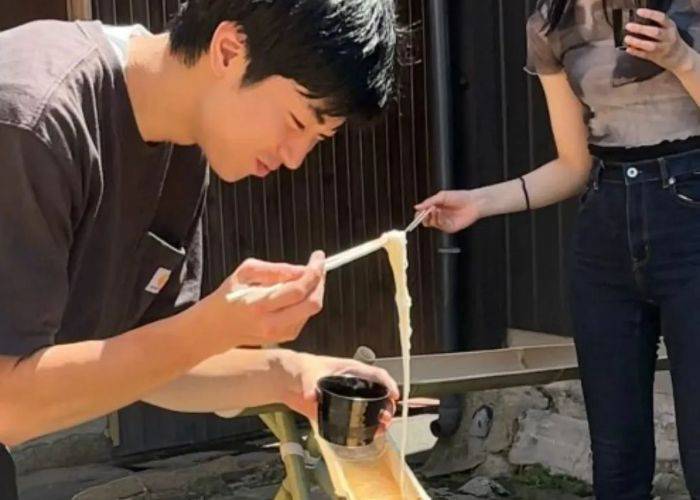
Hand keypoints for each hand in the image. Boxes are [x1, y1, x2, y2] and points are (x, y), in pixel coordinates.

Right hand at [193, 252, 325, 349]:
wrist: (216, 328)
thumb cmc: (229, 295)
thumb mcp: (245, 273)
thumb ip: (275, 270)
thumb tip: (302, 269)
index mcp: (258, 305)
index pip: (298, 290)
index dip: (313, 271)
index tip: (318, 256)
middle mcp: (271, 324)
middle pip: (312, 304)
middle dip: (319, 281)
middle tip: (316, 266)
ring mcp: (280, 334)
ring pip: (311, 310)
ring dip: (313, 290)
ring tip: (300, 278)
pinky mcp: (285, 337)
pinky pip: (305, 316)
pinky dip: (305, 301)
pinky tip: (292, 294)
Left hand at [282, 352, 398, 428]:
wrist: (287, 380)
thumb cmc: (301, 368)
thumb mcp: (308, 373)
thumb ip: (310, 383)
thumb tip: (311, 395)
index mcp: (351, 370)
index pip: (376, 374)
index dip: (388, 383)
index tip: (394, 395)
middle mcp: (353, 384)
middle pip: (378, 393)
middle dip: (386, 405)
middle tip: (386, 417)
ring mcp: (347, 398)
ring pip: (371, 407)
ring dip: (379, 418)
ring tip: (382, 428)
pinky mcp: (339, 410)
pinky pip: (357, 419)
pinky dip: (367, 427)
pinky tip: (371, 434)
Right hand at [415, 190, 480, 232]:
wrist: (473, 202)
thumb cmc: (459, 197)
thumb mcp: (441, 196)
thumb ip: (428, 202)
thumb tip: (416, 207)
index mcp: (435, 208)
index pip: (423, 214)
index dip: (419, 214)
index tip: (418, 212)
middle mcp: (439, 216)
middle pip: (425, 221)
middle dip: (423, 217)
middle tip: (425, 212)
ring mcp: (444, 223)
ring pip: (432, 224)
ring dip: (432, 217)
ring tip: (436, 209)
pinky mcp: (450, 228)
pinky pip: (441, 226)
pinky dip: (439, 220)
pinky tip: (441, 214)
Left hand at [625, 9, 692, 72]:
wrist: (679, 57)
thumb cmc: (670, 39)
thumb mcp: (668, 29)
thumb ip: (657, 25)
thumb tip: (636, 21)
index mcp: (670, 27)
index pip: (661, 18)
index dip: (650, 14)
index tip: (638, 12)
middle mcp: (668, 37)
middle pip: (655, 32)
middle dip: (641, 29)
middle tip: (628, 26)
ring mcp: (662, 48)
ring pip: (650, 45)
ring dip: (637, 42)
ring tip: (627, 38)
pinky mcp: (656, 58)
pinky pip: (644, 55)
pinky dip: (636, 52)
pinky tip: (628, 49)